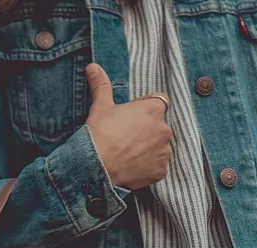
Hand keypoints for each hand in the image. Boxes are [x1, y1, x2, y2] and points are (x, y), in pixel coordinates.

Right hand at [85, 63, 172, 190]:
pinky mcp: (161, 171)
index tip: (133, 115)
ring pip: (160, 147)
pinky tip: (134, 166)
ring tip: (130, 153)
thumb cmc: (101, 133)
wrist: (98, 166)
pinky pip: (158, 166)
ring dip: (150, 149)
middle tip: (127, 137)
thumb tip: (93, 67)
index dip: (147, 107)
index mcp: (153, 110)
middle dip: (148, 130)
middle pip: (160, 127)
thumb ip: (102, 85)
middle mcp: (164, 130)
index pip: (160, 102)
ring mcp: (164, 152)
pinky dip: (149, 166)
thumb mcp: (101, 106)